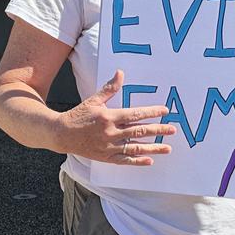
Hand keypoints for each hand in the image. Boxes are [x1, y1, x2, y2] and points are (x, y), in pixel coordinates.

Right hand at [55, 70, 175, 164]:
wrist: (61, 134)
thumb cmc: (79, 115)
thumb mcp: (94, 100)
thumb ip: (110, 88)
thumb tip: (120, 72)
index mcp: (109, 117)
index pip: (135, 114)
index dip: (151, 112)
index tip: (165, 111)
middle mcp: (111, 132)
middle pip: (139, 131)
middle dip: (158, 130)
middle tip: (173, 130)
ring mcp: (109, 146)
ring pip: (135, 148)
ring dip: (153, 148)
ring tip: (168, 148)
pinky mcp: (106, 157)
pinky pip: (124, 160)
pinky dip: (137, 161)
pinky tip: (150, 160)